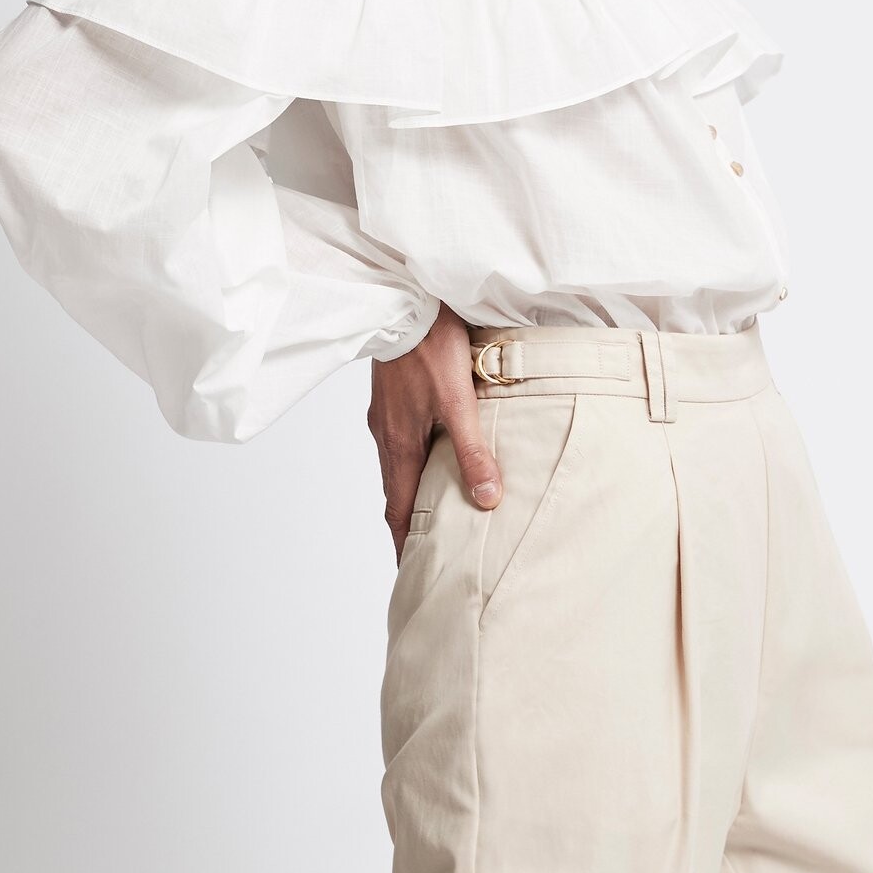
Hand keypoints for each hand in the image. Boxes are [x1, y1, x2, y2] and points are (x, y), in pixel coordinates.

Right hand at [368, 302, 503, 565]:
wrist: (405, 301)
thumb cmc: (431, 348)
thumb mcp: (459, 402)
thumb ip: (473, 451)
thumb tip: (486, 500)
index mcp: (399, 446)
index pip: (399, 512)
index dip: (405, 545)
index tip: (412, 571)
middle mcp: (386, 436)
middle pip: (395, 493)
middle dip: (409, 525)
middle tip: (425, 549)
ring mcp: (385, 416)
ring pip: (397, 466)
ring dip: (411, 491)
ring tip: (433, 508)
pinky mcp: (390, 397)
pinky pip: (398, 441)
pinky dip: (412, 461)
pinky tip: (431, 453)